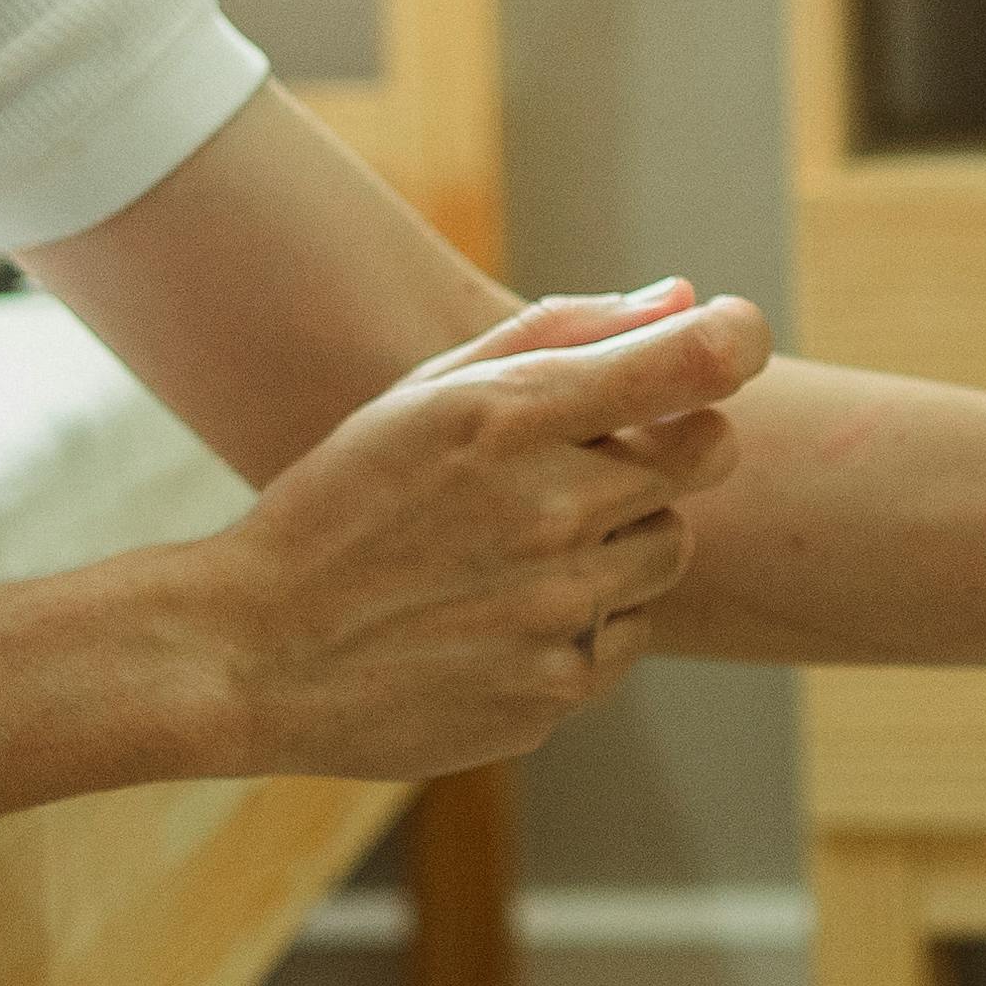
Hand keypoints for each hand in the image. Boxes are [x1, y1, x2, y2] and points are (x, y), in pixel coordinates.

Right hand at [168, 279, 770, 779]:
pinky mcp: (554, 688)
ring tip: (520, 549)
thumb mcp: (426, 394)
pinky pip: (625, 635)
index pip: (691, 362)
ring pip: (669, 549)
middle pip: (706, 456)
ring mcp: (556, 607)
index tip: (733, 339)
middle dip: (669, 448)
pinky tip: (499, 616)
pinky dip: (584, 622)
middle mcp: (547, 509)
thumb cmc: (343, 505)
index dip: (733, 341)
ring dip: (621, 540)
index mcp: (505, 414)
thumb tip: (690, 297)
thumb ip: (563, 332)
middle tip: (590, 464)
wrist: (253, 652)